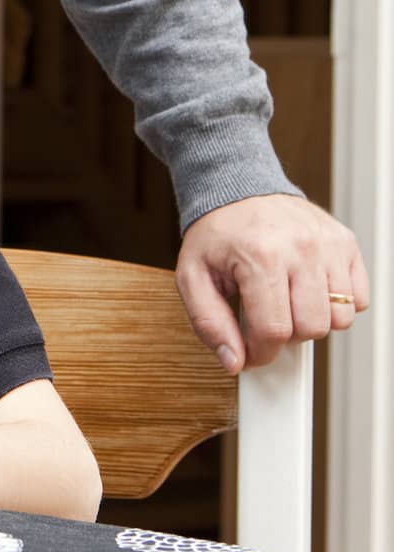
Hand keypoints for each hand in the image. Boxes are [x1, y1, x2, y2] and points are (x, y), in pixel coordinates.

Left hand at [177, 194, 370, 371]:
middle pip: (311, 329)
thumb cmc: (217, 234)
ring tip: (288, 301)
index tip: (251, 350)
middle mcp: (300, 248)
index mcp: (260, 256)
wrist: (237, 189)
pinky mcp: (345, 242)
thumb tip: (233, 362)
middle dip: (286, 334)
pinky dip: (337, 304)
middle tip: (267, 316)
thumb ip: (208, 322)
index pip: (273, 331)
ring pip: (339, 318)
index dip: (260, 353)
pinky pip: (359, 298)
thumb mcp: (193, 275)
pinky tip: (309, 290)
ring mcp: (328, 244)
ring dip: (313, 320)